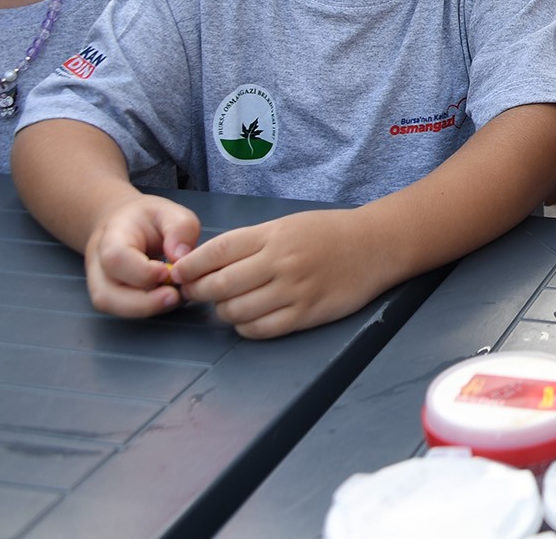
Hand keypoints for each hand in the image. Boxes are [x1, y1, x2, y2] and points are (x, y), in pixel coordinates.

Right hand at [84, 194, 201, 318]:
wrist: (125, 224)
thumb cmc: (149, 220)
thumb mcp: (170, 212)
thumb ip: (179, 228)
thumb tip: (181, 256)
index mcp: (111, 237)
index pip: (115, 259)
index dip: (142, 271)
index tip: (168, 272)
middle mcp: (98, 264)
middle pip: (106, 293)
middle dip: (144, 302)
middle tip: (175, 296)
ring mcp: (99, 283)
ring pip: (112, 307)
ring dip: (146, 309)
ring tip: (174, 297)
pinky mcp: (109, 297)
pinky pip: (122, 311)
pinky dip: (146, 309)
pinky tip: (166, 298)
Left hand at [170, 209, 382, 337]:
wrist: (375, 246)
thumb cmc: (327, 233)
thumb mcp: (287, 225)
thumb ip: (250, 243)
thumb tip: (205, 264)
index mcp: (274, 235)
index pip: (217, 252)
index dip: (190, 266)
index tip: (179, 273)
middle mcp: (281, 263)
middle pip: (220, 286)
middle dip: (199, 292)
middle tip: (196, 292)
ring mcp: (294, 291)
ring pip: (236, 311)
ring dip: (223, 311)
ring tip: (227, 304)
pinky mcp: (307, 315)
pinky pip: (262, 329)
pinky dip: (246, 327)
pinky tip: (249, 318)